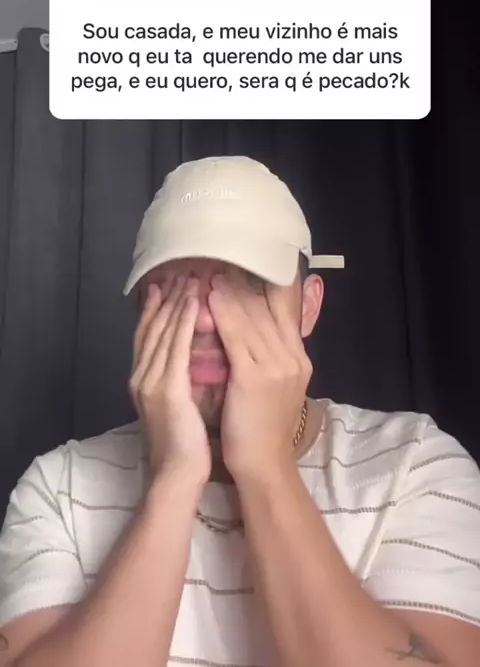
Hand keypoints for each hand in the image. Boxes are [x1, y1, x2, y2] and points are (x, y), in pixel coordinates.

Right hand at [129, 276, 210, 486]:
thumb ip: (178, 379)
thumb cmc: (184, 446)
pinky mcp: (168, 389)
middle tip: (180, 268)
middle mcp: (141, 375)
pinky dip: (184, 321)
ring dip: (177, 300)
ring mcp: (151, 381)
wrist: (177, 476)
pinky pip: (177, 346)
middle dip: (167, 295)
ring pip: (163, 330)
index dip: (155, 306)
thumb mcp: (177, 405)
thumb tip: (190, 358)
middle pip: (152, 325)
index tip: (166, 282)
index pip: (147, 333)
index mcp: (143, 379)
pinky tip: (194, 302)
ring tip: (189, 275)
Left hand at [208, 277, 312, 482]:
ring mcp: (276, 366)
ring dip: (231, 294)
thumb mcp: (276, 386)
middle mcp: (293, 358)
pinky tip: (210, 299)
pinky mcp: (255, 377)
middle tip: (223, 263)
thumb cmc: (263, 427)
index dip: (268, 287)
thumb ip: (270, 356)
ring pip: (252, 320)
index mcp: (299, 358)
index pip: (285, 312)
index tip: (249, 266)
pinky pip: (237, 338)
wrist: (264, 464)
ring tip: (212, 274)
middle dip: (246, 285)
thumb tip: (254, 329)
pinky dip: (224, 316)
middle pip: (268, 311)